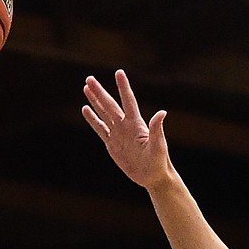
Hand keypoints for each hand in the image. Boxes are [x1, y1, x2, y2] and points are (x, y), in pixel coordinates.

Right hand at [82, 70, 171, 190]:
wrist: (152, 176)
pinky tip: (85, 109)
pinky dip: (93, 119)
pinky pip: (100, 129)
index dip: (123, 87)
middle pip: (110, 105)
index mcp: (136, 124)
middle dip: (100, 92)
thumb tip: (162, 112)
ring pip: (104, 113)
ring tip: (86, 88)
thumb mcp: (159, 145)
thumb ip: (157, 129)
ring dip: (95, 101)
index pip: (128, 101)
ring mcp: (118, 134)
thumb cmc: (159, 161)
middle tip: (89, 79)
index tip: (119, 73)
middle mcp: (125, 125)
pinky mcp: (112, 144)